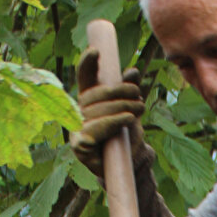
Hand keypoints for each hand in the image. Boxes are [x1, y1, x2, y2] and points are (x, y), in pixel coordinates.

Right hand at [71, 56, 147, 175]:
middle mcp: (79, 112)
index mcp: (89, 100)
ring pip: (96, 111)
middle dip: (118, 91)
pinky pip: (93, 131)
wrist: (129, 165)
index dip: (87, 63)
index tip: (96, 51)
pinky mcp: (80, 146)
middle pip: (95, 94)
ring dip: (121, 108)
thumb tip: (132, 71)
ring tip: (139, 109)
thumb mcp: (131, 110)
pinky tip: (126, 120)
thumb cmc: (127, 136)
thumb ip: (129, 91)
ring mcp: (77, 129)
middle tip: (139, 95)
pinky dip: (111, 123)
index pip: (84, 78)